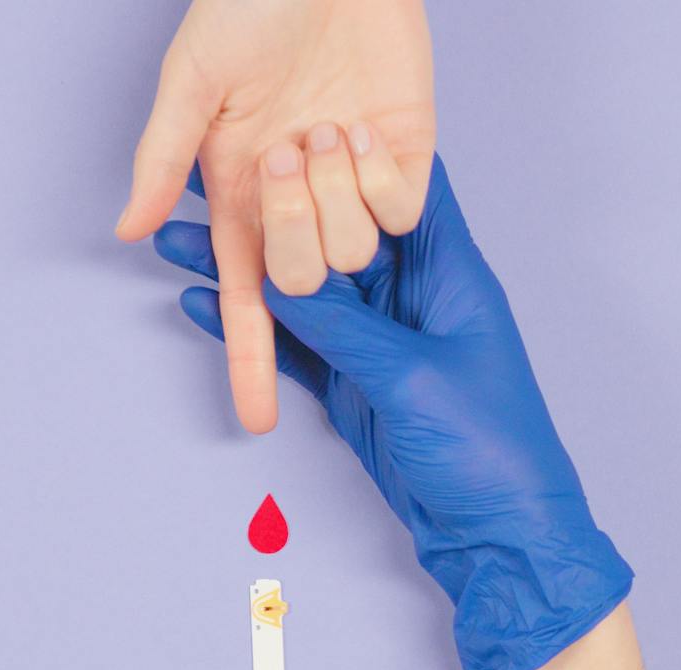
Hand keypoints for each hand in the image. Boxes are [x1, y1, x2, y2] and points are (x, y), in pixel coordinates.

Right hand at [116, 0, 435, 433]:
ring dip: (336, 193)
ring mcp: (357, 183)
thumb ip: (163, 158)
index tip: (251, 419)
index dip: (252, 358)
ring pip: (356, 251)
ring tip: (324, 124)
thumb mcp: (192, 81)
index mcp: (245, 190)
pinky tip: (366, 129)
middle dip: (295, 231)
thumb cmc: (250, 6)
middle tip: (285, 155)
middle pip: (307, 280)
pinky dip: (383, 180)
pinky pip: (403, 213)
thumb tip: (128, 229)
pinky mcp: (411, 161)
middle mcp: (302, 199)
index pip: (251, 296)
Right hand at [152, 157, 632, 669]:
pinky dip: (254, 326)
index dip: (347, 159)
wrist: (504, 536)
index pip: (397, 192)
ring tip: (176, 240)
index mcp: (448, 274)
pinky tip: (202, 302)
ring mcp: (382, 340)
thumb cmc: (491, 451)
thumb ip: (343, 326)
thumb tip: (277, 279)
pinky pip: (298, 342)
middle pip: (334, 234)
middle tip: (202, 178)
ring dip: (245, 268)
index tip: (287, 123)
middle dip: (272, 207)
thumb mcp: (410, 378)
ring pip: (304, 289)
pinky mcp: (359, 384)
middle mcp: (413, 296)